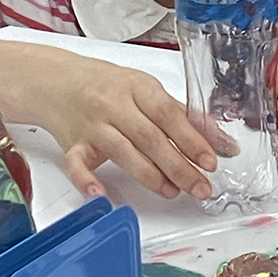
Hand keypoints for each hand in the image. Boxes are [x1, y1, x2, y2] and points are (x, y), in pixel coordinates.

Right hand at [39, 57, 219, 200]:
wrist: (57, 81)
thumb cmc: (109, 86)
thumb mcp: (146, 90)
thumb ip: (180, 114)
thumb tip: (220, 141)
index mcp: (138, 87)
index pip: (169, 114)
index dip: (192, 139)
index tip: (211, 160)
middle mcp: (115, 105)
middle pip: (150, 137)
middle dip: (179, 165)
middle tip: (201, 186)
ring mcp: (92, 125)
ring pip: (122, 152)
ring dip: (150, 176)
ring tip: (173, 192)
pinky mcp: (72, 144)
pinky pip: (76, 164)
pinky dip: (86, 181)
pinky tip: (101, 195)